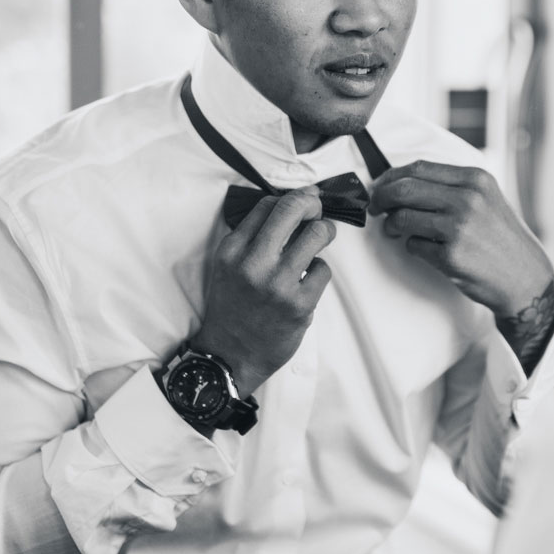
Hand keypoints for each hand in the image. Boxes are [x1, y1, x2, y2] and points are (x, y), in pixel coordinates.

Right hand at [193, 189, 336, 397]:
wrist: (230, 355)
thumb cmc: (234, 309)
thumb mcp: (229, 267)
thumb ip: (252, 238)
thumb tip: (292, 205)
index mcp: (232, 250)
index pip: (267, 205)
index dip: (292, 198)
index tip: (304, 201)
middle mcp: (252, 263)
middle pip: (293, 209)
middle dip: (312, 203)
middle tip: (318, 211)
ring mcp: (277, 284)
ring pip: (317, 234)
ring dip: (324, 233)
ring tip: (320, 239)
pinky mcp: (299, 304)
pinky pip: (322, 269)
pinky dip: (318, 271)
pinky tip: (307, 281)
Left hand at [369, 161, 553, 320]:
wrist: (525, 276)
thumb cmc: (501, 238)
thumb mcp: (486, 199)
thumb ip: (451, 187)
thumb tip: (402, 182)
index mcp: (475, 179)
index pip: (418, 168)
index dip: (391, 177)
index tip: (380, 187)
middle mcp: (468, 199)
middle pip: (404, 189)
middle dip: (381, 198)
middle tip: (374, 208)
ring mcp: (459, 227)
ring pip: (402, 218)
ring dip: (392, 225)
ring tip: (396, 230)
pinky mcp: (451, 256)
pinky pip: (412, 245)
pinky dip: (412, 247)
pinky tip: (426, 249)